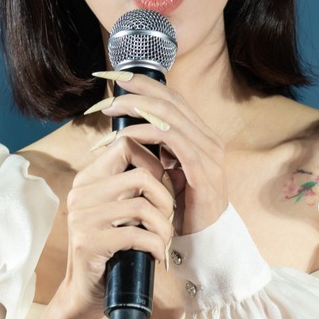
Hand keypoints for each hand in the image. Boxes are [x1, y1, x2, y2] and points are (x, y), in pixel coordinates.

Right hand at [62, 134, 174, 313]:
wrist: (85, 294)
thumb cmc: (112, 249)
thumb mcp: (119, 211)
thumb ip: (132, 187)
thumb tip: (170, 159)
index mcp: (88, 179)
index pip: (125, 145)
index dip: (153, 160)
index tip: (163, 185)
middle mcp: (80, 193)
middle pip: (141, 175)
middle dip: (165, 198)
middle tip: (167, 218)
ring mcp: (81, 218)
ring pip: (143, 206)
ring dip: (164, 226)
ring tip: (164, 239)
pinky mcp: (88, 242)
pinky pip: (137, 234)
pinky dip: (156, 245)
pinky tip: (157, 254)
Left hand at [90, 74, 227, 236]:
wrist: (207, 242)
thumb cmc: (184, 209)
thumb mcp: (171, 173)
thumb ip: (161, 151)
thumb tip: (132, 132)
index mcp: (202, 136)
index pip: (173, 98)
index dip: (147, 83)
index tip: (118, 77)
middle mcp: (209, 139)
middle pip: (171, 100)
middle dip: (138, 89)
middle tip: (109, 87)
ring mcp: (209, 153)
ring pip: (171, 116)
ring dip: (137, 108)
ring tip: (110, 108)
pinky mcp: (202, 170)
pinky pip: (172, 141)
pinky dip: (146, 134)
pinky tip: (125, 135)